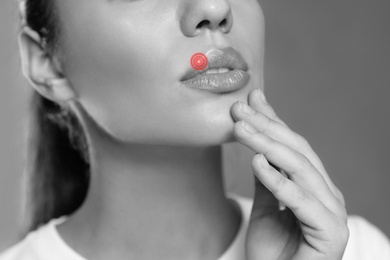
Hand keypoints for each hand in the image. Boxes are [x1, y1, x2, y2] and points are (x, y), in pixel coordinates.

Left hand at [230, 88, 348, 259]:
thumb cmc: (273, 253)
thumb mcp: (264, 208)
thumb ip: (265, 179)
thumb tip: (257, 148)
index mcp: (313, 185)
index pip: (292, 145)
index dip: (271, 120)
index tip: (251, 98)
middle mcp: (326, 193)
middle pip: (296, 151)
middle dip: (266, 127)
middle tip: (238, 109)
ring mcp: (332, 211)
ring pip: (299, 169)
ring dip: (268, 146)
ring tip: (241, 129)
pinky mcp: (331, 231)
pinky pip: (301, 201)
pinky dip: (279, 181)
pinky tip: (257, 163)